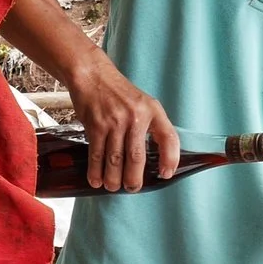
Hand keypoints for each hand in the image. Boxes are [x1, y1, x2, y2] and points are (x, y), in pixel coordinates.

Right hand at [70, 54, 181, 191]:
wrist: (92, 75)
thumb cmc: (117, 92)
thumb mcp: (142, 103)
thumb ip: (149, 126)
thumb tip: (150, 157)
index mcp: (153, 111)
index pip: (169, 138)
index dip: (170, 159)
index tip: (165, 174)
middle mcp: (136, 117)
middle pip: (137, 156)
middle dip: (134, 178)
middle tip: (131, 187)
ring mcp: (115, 122)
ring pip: (116, 159)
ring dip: (113, 178)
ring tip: (113, 187)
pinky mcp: (96, 125)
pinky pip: (97, 154)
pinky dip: (95, 170)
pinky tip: (96, 179)